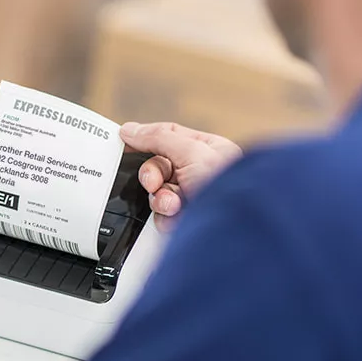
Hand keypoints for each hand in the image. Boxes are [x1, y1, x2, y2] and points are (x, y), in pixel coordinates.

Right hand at [119, 122, 242, 230]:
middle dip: (153, 176)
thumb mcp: (193, 152)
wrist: (237, 230)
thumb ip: (159, 138)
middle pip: (158, 166)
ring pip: (157, 193)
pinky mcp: (186, 221)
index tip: (124, 141)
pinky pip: (161, 215)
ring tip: (174, 205)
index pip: (168, 136)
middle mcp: (199, 172)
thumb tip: (130, 130)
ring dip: (160, 199)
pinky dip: (165, 217)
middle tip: (153, 183)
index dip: (146, 138)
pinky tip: (178, 218)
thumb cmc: (228, 188)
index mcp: (207, 150)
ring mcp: (192, 198)